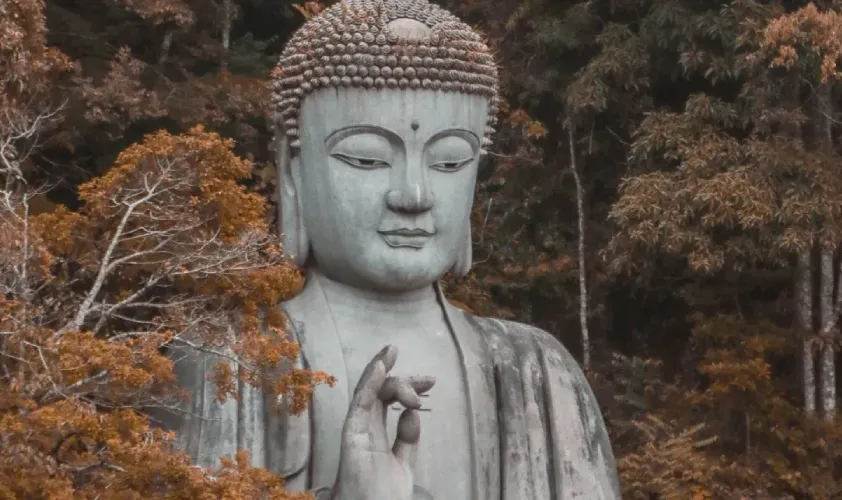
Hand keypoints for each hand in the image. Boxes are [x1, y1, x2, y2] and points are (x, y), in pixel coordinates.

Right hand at [331, 345, 434, 499]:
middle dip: (394, 372)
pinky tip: (379, 367)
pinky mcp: (352, 436)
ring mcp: (356, 431)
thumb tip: (413, 412)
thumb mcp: (403, 464)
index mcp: (376, 435)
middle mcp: (364, 429)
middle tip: (409, 361)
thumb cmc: (384, 497)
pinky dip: (368, 384)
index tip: (431, 381)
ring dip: (378, 370)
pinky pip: (359, 405)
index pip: (387, 400)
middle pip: (377, 392)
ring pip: (367, 392)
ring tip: (391, 352)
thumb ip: (407, 440)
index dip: (407, 386)